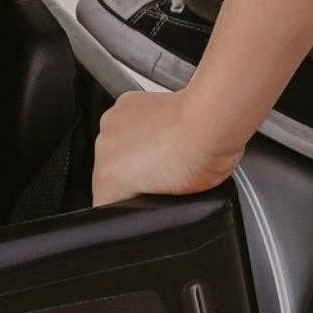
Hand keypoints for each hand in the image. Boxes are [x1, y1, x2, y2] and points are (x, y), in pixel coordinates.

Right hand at [91, 88, 243, 206]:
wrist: (209, 122)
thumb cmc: (199, 161)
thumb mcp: (173, 205)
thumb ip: (147, 208)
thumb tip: (146, 205)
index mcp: (108, 179)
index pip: (106, 204)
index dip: (128, 206)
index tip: (148, 201)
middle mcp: (102, 150)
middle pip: (109, 174)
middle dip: (130, 178)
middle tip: (159, 177)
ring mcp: (112, 123)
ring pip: (115, 147)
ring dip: (131, 152)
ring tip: (162, 152)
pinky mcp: (125, 103)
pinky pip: (125, 124)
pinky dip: (138, 129)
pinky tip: (161, 133)